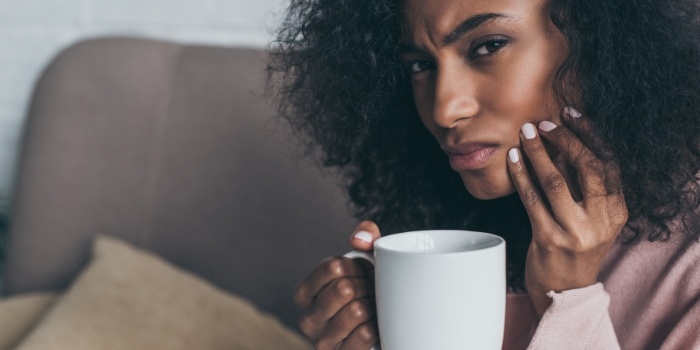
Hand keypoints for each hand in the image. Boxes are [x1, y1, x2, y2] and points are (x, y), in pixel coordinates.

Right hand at [294, 221, 380, 348]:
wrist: (382, 328)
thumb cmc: (368, 291)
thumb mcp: (367, 259)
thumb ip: (366, 235)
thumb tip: (360, 238)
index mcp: (304, 293)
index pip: (333, 266)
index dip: (358, 266)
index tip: (363, 273)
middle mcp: (307, 319)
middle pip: (345, 288)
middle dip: (367, 287)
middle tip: (371, 293)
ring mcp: (321, 341)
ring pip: (357, 310)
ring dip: (373, 307)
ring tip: (373, 309)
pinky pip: (365, 334)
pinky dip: (377, 327)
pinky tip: (374, 327)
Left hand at [507, 116, 627, 316]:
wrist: (564, 290)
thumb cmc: (575, 245)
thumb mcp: (592, 217)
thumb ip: (585, 185)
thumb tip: (565, 139)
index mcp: (616, 210)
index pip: (608, 163)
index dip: (590, 134)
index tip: (571, 113)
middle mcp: (601, 220)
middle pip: (586, 168)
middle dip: (564, 139)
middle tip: (543, 123)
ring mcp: (575, 231)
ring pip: (555, 181)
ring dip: (537, 152)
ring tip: (524, 133)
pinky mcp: (548, 239)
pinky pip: (531, 199)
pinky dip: (520, 174)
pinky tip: (512, 159)